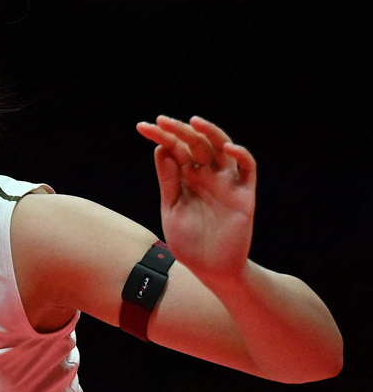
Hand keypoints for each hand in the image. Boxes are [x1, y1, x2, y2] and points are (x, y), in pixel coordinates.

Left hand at [134, 116, 256, 284]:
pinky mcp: (244, 196)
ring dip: (211, 133)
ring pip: (222, 149)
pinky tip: (227, 148)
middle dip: (179, 130)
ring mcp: (226, 184)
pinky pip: (248, 170)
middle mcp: (207, 176)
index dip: (160, 136)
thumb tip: (162, 149)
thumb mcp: (171, 209)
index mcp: (186, 179)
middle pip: (196, 144)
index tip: (142, 127)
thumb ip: (169, 181)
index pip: (175, 149)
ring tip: (194, 122)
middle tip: (162, 121)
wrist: (211, 270)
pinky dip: (241, 156)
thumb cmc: (189, 242)